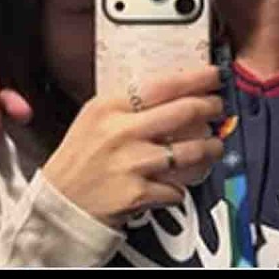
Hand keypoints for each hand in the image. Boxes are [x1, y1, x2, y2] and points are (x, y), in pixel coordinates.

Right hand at [41, 66, 225, 226]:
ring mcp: (132, 163)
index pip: (163, 84)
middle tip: (218, 108)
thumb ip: (129, 104)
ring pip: (192, 150)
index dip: (197, 78)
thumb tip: (175, 91)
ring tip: (212, 146)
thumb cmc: (79, 159)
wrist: (60, 203)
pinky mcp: (139, 193)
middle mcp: (121, 132)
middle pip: (185, 112)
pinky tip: (176, 183)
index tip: (214, 76)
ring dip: (211, 148)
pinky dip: (182, 186)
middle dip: (211, 108)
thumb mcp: (94, 118)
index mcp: (109, 107)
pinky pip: (178, 187)